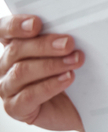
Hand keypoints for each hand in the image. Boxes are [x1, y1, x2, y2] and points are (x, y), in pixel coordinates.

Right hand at [0, 15, 84, 131]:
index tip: (36, 23)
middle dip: (45, 45)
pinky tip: (67, 78)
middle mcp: (5, 66)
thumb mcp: (65, 54)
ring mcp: (7, 88)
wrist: (76, 108)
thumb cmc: (68, 75)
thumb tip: (70, 31)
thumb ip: (61, 40)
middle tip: (69, 43)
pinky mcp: (16, 108)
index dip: (15, 25)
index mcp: (14, 47)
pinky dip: (50, 85)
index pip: (4, 31)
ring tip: (75, 61)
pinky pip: (28, 96)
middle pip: (16, 50)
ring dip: (51, 65)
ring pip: (22, 72)